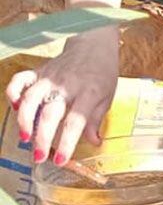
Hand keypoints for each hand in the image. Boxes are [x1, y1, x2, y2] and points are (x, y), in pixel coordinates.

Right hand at [7, 29, 119, 165]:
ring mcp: (50, 77)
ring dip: (25, 119)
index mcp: (89, 93)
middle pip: (51, 113)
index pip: (76, 122)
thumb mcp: (107, 96)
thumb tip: (94, 142)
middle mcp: (67, 85)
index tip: (60, 160)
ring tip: (24, 137)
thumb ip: (97, 119)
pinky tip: (15, 107)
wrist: (93, 44)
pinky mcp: (38, 71)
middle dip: (42, 137)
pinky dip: (14, 93)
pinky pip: (20, 81)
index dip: (66, 142)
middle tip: (38, 156)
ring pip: (31, 98)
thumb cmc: (102, 74)